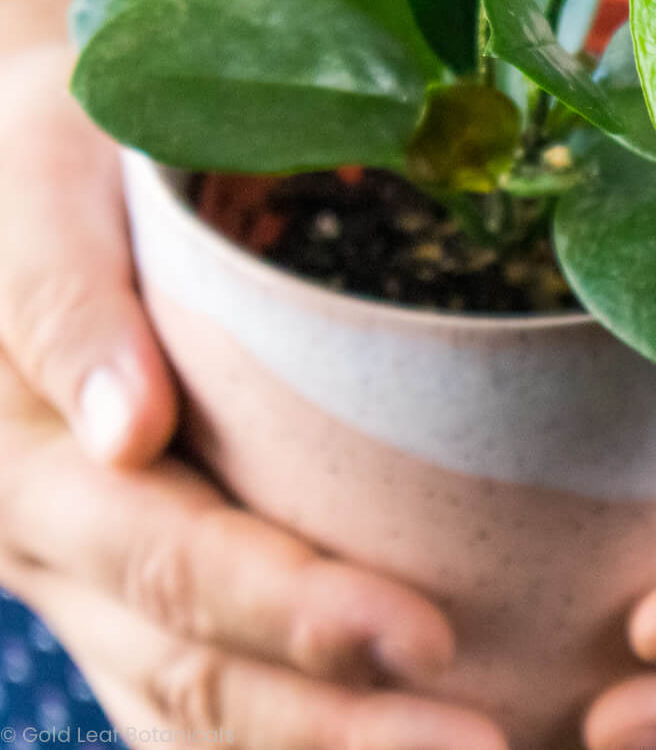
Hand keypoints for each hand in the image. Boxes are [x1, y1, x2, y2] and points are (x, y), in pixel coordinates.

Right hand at [0, 44, 507, 749]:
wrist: (31, 173)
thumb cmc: (55, 155)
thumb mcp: (44, 185)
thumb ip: (61, 295)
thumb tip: (123, 426)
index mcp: (32, 456)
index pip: (171, 556)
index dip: (291, 609)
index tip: (425, 638)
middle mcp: (56, 543)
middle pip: (194, 667)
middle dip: (334, 725)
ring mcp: (88, 578)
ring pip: (193, 710)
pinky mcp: (129, 576)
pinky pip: (190, 694)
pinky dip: (278, 742)